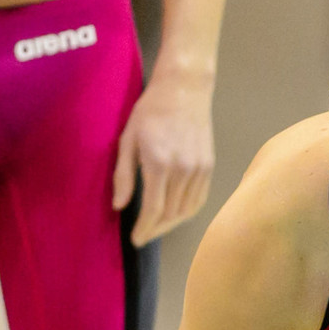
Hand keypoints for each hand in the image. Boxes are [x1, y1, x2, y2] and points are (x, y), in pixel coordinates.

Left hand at [112, 66, 216, 244]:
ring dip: (171, 224)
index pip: (154, 209)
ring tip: (157, 228)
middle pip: (171, 214)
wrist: (184, 90)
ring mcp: (199, 169)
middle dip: (156, 229)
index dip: (144, 229)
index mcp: (160, 163)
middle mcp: (183, 170)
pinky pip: (200, 199)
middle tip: (143, 235)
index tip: (135, 239)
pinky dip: (187, 211)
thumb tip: (119, 206)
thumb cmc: (150, 112)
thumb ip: (123, 175)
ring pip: (187, 210)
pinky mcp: (209, 166)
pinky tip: (175, 214)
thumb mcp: (128, 140)